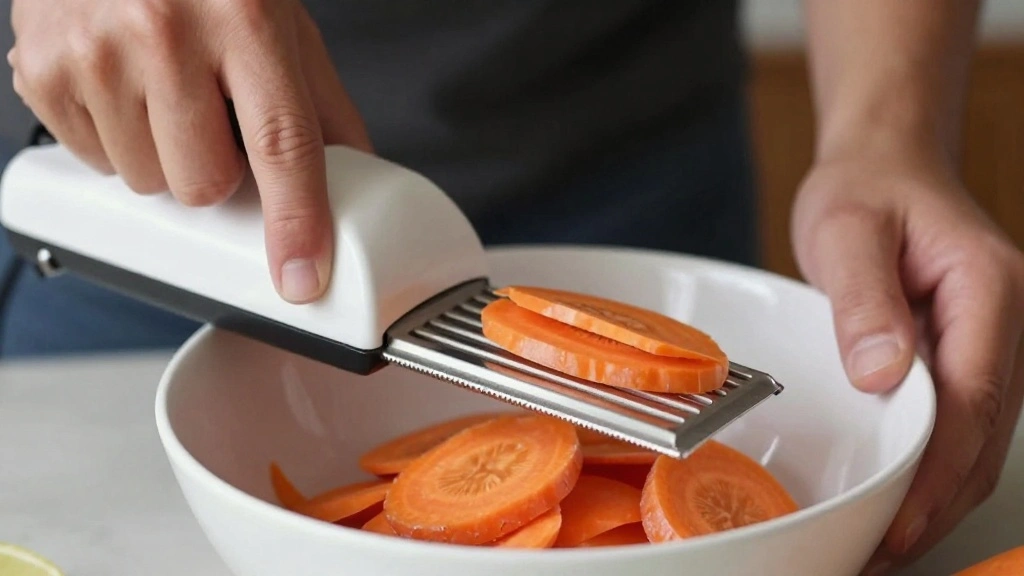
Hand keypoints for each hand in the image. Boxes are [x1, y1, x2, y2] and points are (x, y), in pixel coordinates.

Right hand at [8, 0, 372, 302]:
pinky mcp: (43, 70)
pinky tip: (124, 88)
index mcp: (246, 19)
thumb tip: (355, 180)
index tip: (302, 278)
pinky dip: (115, 140)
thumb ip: (320, 104)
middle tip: (212, 120)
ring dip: (163, 158)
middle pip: (203, 185)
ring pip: (146, 183)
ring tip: (164, 94)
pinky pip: (92, 160)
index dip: (297, 223)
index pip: (282, 145)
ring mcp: (96, 52)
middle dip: (216, 173)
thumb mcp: (281, 21)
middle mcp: (165, 33)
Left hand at [791, 148, 1023, 573]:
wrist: (885, 163)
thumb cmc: (867, 189)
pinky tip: (898, 496)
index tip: (898, 521)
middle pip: (984, 437)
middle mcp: (1001, 324)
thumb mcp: (848, 231)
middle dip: (938, 505)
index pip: (972, 401)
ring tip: (883, 544)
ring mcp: (989, 343)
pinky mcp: (964, 355)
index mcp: (986, 290)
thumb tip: (884, 375)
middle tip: (880, 554)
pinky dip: (932, 469)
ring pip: (978, 441)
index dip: (937, 472)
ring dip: (936, 497)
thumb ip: (864, 301)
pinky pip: (959, 425)